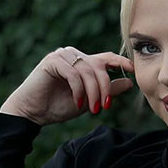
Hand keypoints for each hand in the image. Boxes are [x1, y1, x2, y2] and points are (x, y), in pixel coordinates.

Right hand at [0, 48, 135, 125]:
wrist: (33, 112)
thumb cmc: (58, 106)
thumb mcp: (88, 100)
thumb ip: (106, 91)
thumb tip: (128, 82)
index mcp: (82, 62)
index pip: (105, 58)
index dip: (121, 61)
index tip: (134, 69)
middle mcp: (73, 55)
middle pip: (99, 66)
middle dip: (105, 88)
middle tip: (105, 106)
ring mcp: (62, 55)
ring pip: (87, 71)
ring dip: (92, 92)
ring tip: (91, 108)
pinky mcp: (52, 61)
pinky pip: (73, 74)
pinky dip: (78, 90)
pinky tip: (77, 103)